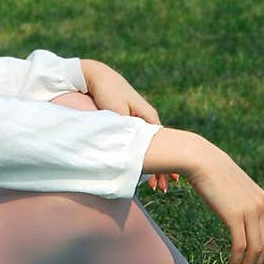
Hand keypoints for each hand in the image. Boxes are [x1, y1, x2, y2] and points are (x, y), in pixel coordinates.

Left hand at [79, 59, 177, 192]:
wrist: (97, 75)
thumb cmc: (106, 92)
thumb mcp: (117, 112)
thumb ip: (126, 129)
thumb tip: (133, 148)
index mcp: (147, 116)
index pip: (160, 147)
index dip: (163, 166)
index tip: (166, 182)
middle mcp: (146, 117)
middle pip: (157, 148)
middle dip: (161, 168)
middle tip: (163, 188)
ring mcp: (138, 117)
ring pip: (148, 145)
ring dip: (151, 163)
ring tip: (154, 183)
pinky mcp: (129, 116)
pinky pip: (139, 140)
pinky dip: (142, 153)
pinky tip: (141, 164)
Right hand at [141, 128, 263, 263]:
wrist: (201, 159)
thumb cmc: (211, 173)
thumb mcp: (232, 187)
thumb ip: (239, 201)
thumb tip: (236, 214)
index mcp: (261, 199)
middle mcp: (260, 206)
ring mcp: (249, 210)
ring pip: (255, 248)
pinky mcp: (235, 215)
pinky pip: (241, 245)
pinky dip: (238, 260)